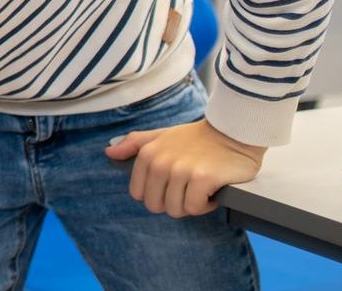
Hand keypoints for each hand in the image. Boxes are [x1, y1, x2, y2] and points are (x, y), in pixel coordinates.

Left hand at [105, 120, 265, 218]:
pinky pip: (194, 208)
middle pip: (156, 206)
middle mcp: (160, 163)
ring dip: (191, 205)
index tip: (171, 186)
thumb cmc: (197, 138)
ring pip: (176, 210)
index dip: (156, 195)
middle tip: (188, 190)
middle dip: (173, 203)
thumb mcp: (161, 135)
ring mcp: (181, 170)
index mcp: (147, 155)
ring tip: (201, 189)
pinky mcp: (202, 179)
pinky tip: (211, 192)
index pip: (138, 194)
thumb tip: (109, 153)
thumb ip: (134, 144)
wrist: (232, 132)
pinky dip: (205, 205)